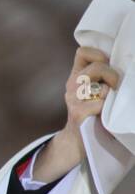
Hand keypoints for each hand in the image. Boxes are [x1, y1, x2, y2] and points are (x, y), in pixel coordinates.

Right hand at [35, 46, 118, 181]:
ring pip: (100, 86)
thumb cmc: (91, 114)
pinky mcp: (78, 113)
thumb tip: (122, 64)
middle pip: (96, 67)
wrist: (77, 141)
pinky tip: (103, 114)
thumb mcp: (91, 91)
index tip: (108, 65)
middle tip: (116, 87)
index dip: (98, 55)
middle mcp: (72, 85)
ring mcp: (73, 99)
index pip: (83, 52)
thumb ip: (98, 77)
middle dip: (113, 75)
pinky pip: (99, 103)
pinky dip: (105, 108)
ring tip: (109, 102)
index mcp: (76, 76)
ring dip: (110, 94)